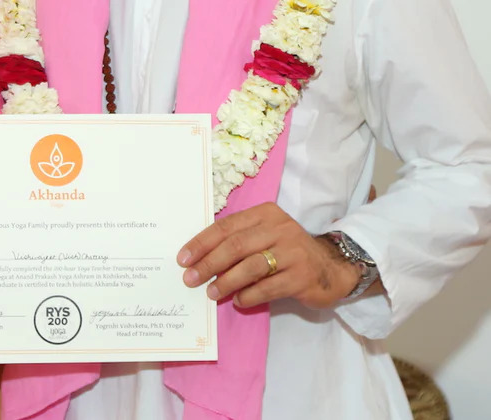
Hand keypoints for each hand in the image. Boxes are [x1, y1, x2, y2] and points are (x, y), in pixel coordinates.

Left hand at [176, 203, 359, 309]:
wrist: (331, 267)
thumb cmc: (287, 250)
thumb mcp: (265, 235)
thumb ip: (239, 241)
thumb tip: (200, 259)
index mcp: (265, 214)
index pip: (226, 226)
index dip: (202, 243)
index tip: (183, 258)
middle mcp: (279, 228)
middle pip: (236, 245)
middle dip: (209, 263)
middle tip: (191, 278)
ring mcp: (293, 252)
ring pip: (251, 266)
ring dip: (227, 281)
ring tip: (211, 293)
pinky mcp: (302, 276)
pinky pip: (269, 287)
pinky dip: (249, 295)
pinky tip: (238, 301)